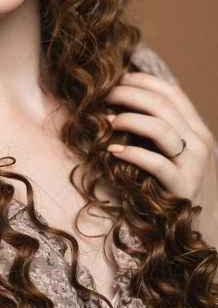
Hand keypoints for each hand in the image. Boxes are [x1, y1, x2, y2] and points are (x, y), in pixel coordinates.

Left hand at [105, 71, 217, 246]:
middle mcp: (200, 143)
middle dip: (128, 95)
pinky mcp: (183, 187)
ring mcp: (194, 165)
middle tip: (103, 96)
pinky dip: (132, 153)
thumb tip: (125, 105)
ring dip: (129, 119)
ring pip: (161, 128)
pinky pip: (156, 163)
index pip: (172, 93)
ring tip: (107, 121)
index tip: (117, 79)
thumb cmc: (181, 187)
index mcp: (198, 130)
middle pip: (163, 105)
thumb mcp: (178, 155)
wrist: (205, 227)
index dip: (143, 82)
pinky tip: (113, 150)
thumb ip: (161, 132)